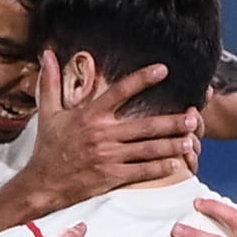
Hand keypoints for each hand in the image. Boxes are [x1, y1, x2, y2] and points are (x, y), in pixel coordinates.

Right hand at [27, 49, 201, 206]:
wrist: (43, 183)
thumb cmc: (48, 147)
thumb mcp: (48, 112)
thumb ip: (50, 82)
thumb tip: (48, 53)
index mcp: (90, 116)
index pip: (120, 92)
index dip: (143, 79)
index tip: (163, 70)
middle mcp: (103, 134)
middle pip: (145, 126)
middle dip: (172, 121)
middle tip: (193, 115)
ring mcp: (109, 157)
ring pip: (148, 149)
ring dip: (172, 144)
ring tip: (191, 138)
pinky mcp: (111, 176)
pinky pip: (141, 171)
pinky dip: (160, 168)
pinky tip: (176, 163)